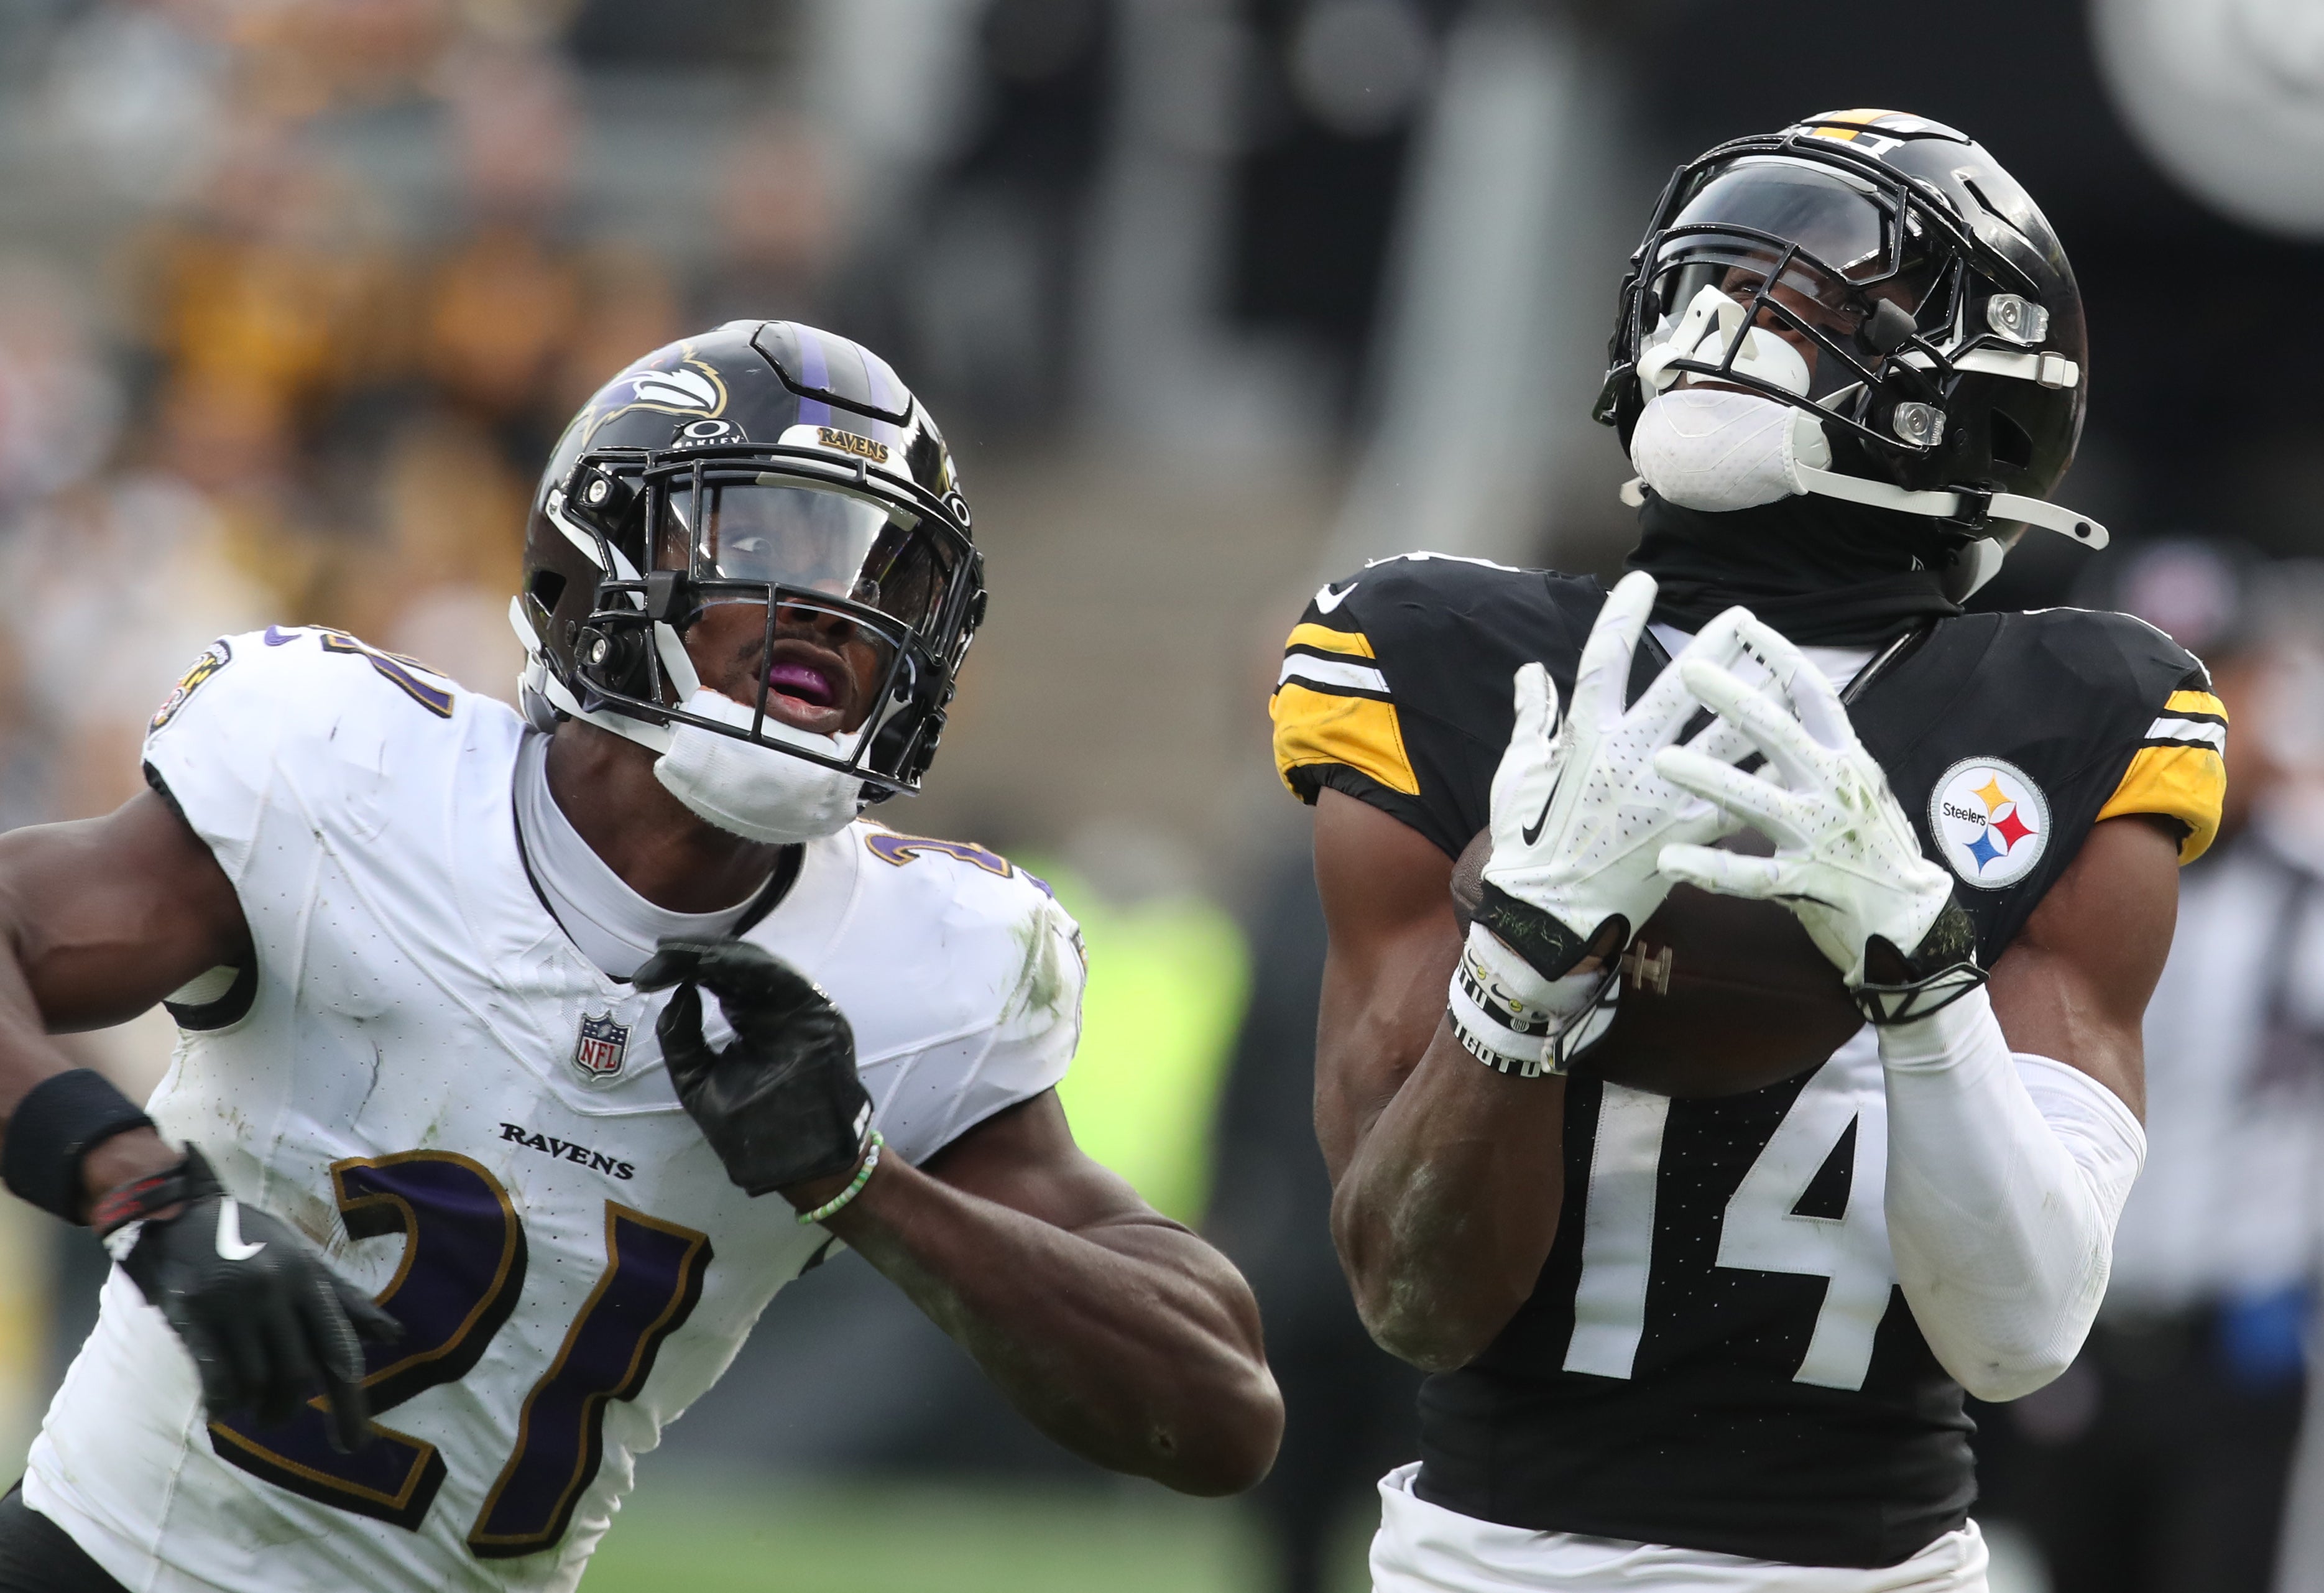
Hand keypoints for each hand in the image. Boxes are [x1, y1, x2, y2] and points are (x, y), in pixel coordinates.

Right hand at [108, 1146, 400, 1451]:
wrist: (180, 1212)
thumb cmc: (252, 1240)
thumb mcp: (305, 1260)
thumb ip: (345, 1301)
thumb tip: (393, 1336)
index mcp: (308, 1279)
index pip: (339, 1351)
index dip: (350, 1403)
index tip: (353, 1444)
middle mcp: (276, 1291)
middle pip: (297, 1375)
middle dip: (292, 1410)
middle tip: (283, 1419)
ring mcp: (232, 1303)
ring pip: (256, 1382)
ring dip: (257, 1408)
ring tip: (254, 1410)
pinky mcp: (191, 1314)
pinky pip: (214, 1376)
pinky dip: (222, 1403)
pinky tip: (222, 1411)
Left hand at [634, 938, 871, 1196]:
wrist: (793, 1165)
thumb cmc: (749, 1131)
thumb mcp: (697, 1080)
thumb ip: (682, 1039)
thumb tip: (678, 991)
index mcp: (750, 1021)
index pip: (717, 981)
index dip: (683, 969)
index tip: (647, 974)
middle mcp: (774, 1009)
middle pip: (734, 968)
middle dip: (695, 956)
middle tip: (661, 952)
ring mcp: (797, 1009)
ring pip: (757, 967)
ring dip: (719, 955)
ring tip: (682, 952)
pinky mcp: (818, 1014)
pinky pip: (783, 981)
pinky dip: (749, 968)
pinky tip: (717, 963)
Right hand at [1476, 571, 1769, 979]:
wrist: (1547, 915)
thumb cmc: (1527, 843)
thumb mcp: (1517, 774)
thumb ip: (1531, 719)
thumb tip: (1532, 673)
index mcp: (1584, 738)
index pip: (1603, 661)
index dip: (1622, 617)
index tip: (1644, 580)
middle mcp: (1628, 758)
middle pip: (1681, 689)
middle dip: (1715, 650)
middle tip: (1742, 619)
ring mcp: (1661, 796)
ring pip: (1721, 737)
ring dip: (1756, 700)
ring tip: (1782, 669)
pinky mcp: (1686, 836)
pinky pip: (1738, 798)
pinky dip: (1766, 774)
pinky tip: (1795, 752)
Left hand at [1653, 615, 1955, 985]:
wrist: (1915, 921)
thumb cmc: (1874, 848)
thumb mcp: (1854, 787)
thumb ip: (1816, 752)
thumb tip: (1779, 703)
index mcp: (1846, 759)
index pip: (1815, 695)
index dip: (1782, 657)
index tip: (1747, 624)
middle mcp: (1836, 788)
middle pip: (1782, 734)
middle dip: (1736, 699)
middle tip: (1690, 670)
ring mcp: (1823, 836)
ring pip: (1760, 800)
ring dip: (1710, 778)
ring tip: (1663, 761)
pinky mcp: (1810, 883)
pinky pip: (1753, 875)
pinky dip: (1711, 869)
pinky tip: (1671, 861)